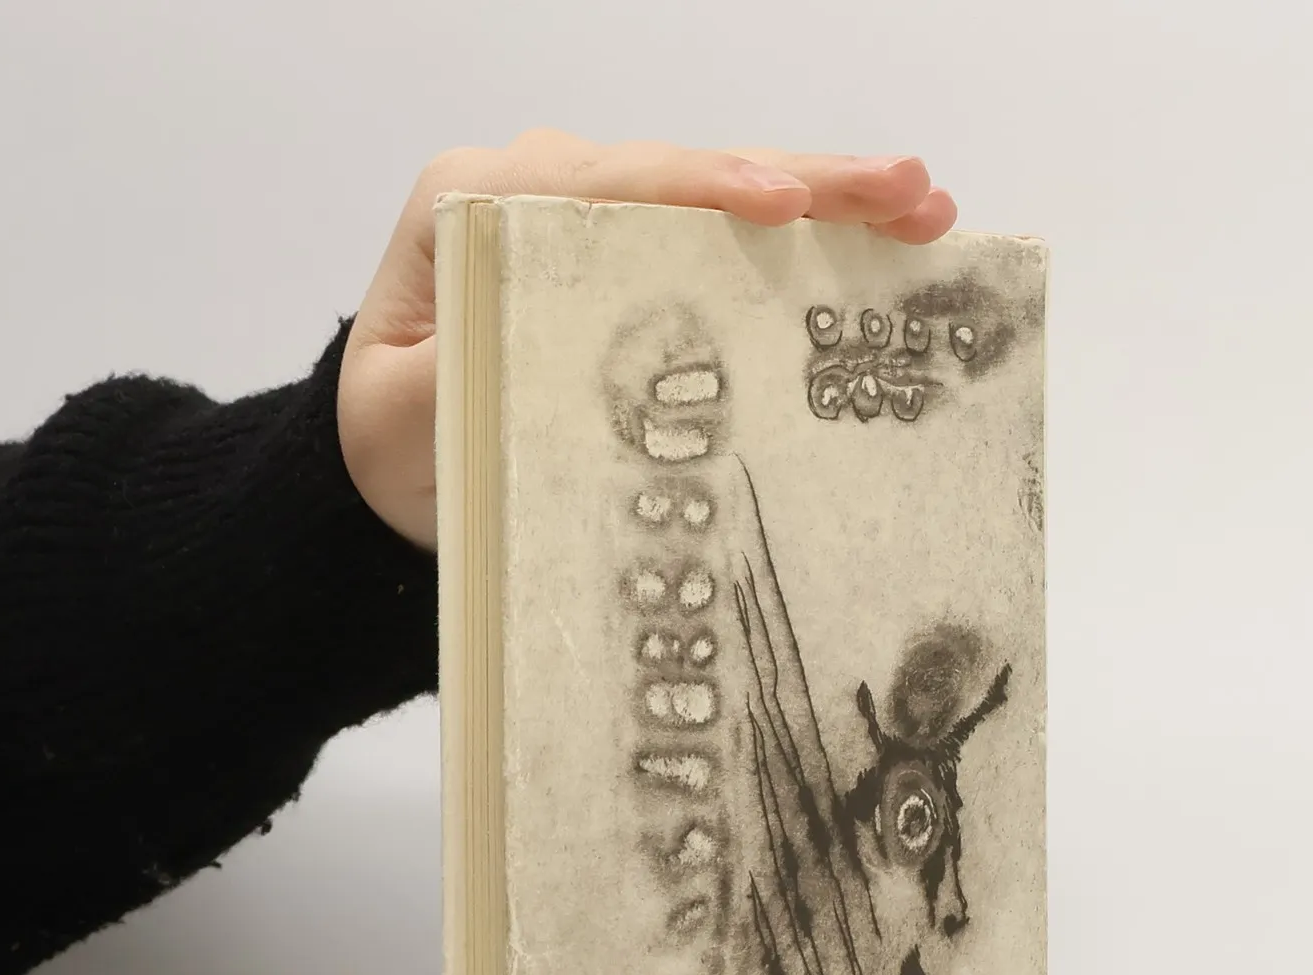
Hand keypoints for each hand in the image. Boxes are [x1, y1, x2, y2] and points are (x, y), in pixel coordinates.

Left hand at [337, 130, 958, 548]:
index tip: (783, 204)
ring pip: (718, 196)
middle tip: (906, 192)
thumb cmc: (393, 439)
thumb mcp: (402, 414)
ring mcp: (595, 220)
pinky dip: (802, 241)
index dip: (704, 185)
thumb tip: (526, 328)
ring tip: (924, 206)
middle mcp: (544, 189)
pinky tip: (880, 242)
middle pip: (685, 173)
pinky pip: (720, 239)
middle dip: (802, 179)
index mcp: (480, 202)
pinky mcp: (630, 259)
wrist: (389, 463)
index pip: (607, 181)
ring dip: (827, 199)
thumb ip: (455, 366)